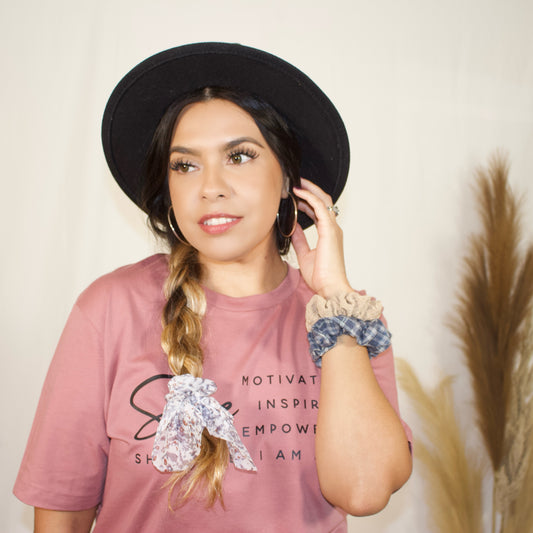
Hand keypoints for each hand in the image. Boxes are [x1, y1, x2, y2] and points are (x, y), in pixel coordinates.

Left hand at [291, 178, 352, 297]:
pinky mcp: (329, 230)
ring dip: (309, 189)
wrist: (330, 288)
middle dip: (309, 190)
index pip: (318, 211)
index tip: (295, 196)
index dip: (307, 201)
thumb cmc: (321, 277)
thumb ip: (300, 240)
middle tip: (294, 183)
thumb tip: (292, 228)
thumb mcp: (305, 255)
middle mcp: (332, 228)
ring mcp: (332, 228)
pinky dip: (309, 197)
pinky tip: (299, 193)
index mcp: (328, 234)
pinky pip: (320, 207)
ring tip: (295, 183)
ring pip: (322, 200)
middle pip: (323, 201)